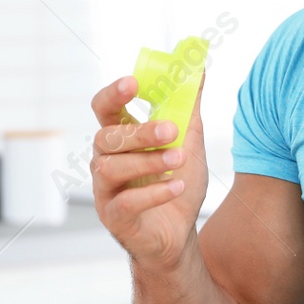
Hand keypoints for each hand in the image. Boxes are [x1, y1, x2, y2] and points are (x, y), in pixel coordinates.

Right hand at [88, 72, 208, 270]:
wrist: (179, 234)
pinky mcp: (114, 217)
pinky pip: (126, 202)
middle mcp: (105, 160)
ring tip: (179, 160)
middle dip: (138, 132)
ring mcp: (105, 190)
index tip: (135, 83)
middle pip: (106, 137)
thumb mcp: (188, 142)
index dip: (114, 93)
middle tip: (170, 130)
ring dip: (148, 161)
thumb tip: (199, 69)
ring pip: (112, 168)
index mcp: (120, 137)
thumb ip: (189, 107)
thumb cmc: (177, 184)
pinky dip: (154, 193)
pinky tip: (177, 187)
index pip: (105, 108)